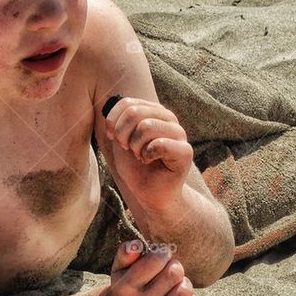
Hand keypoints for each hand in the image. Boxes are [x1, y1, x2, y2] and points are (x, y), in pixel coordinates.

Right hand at [93, 241, 203, 295]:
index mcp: (125, 290)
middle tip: (169, 268)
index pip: (154, 262)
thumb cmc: (123, 288)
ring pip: (185, 292)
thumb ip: (126, 253)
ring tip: (175, 284)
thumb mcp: (118, 268)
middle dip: (174, 265)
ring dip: (183, 283)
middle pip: (174, 274)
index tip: (161, 255)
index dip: (162, 253)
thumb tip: (138, 245)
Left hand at [103, 96, 192, 211]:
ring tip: (140, 156)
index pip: (127, 102)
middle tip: (128, 149)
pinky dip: (147, 155)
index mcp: (153, 111)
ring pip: (145, 126)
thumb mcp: (121, 140)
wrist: (150, 193)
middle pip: (134, 112)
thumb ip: (119, 121)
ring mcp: (179, 133)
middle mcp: (168, 117)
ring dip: (135, 146)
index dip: (113, 122)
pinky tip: (149, 161)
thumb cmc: (136, 167)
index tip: (114, 139)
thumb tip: (110, 104)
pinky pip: (159, 144)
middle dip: (123, 135)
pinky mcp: (185, 151)